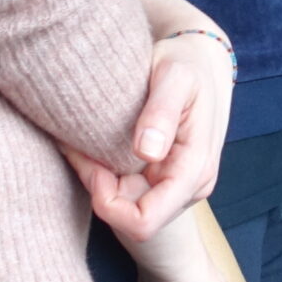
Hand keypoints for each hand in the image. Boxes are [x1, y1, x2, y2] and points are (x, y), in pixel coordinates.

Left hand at [83, 32, 231, 239]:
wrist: (201, 59)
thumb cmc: (186, 63)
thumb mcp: (175, 77)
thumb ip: (161, 112)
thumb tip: (146, 152)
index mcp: (195, 169)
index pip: (144, 222)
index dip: (108, 203)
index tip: (93, 164)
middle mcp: (192, 186)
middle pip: (131, 218)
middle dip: (100, 189)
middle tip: (80, 145)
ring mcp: (181, 186)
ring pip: (128, 207)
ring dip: (101, 181)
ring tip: (86, 142)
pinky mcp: (168, 178)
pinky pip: (131, 193)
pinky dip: (108, 175)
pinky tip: (98, 146)